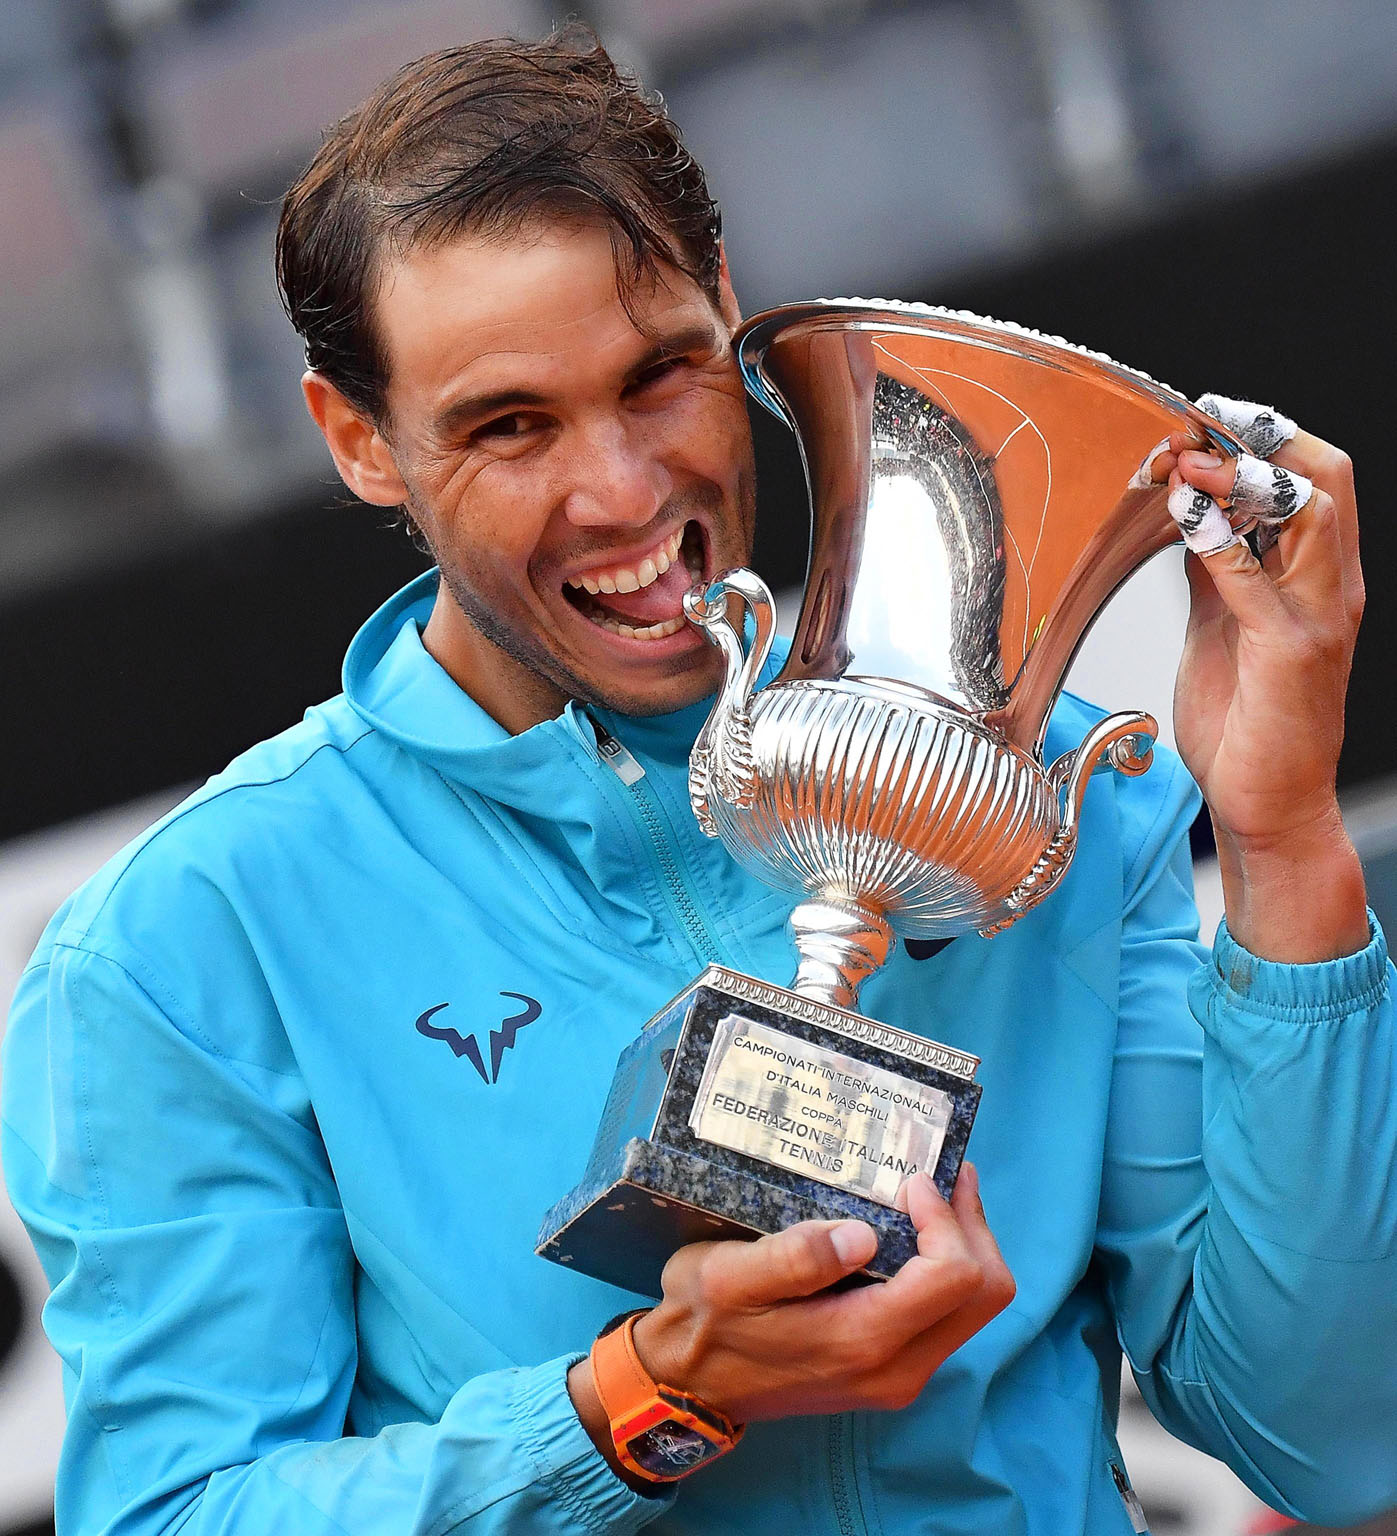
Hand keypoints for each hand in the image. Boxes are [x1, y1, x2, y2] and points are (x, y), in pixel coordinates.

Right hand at [630, 1164, 1011, 1423]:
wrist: (686, 1387)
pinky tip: (913, 1232)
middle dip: (973, 1227)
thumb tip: (864, 1236)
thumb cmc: (703, 1321)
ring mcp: (900, 1377)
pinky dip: (947, 1269)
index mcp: (862, 1340)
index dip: (946, 1219)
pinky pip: (949, 1318)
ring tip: (932, 1195)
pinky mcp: (892, 1372)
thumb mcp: (726, 1277)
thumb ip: (794, 1257)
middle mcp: (897, 1369)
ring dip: (965, 1245)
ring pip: (976, 1308)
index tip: (911, 1179)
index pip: (953, 1277)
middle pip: (986, 1296)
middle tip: (945, 1174)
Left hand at [1137, 402, 1367, 959]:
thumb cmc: (1246, 722)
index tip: (1197, 421)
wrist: (1267, 804)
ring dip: (1241, 474)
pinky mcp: (1291, 652)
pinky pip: (1257, 579)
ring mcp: (1317, 617)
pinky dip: (1218, 539)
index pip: (1310, 477)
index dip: (1259, 438)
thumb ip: (1214, 569)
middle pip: (1323, 474)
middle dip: (1260, 435)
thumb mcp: (1221, 625)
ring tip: (1185, 460)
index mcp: (1316, 577)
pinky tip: (1182, 516)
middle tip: (1196, 421)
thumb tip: (1186, 513)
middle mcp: (1330, 587)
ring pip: (1310, 510)